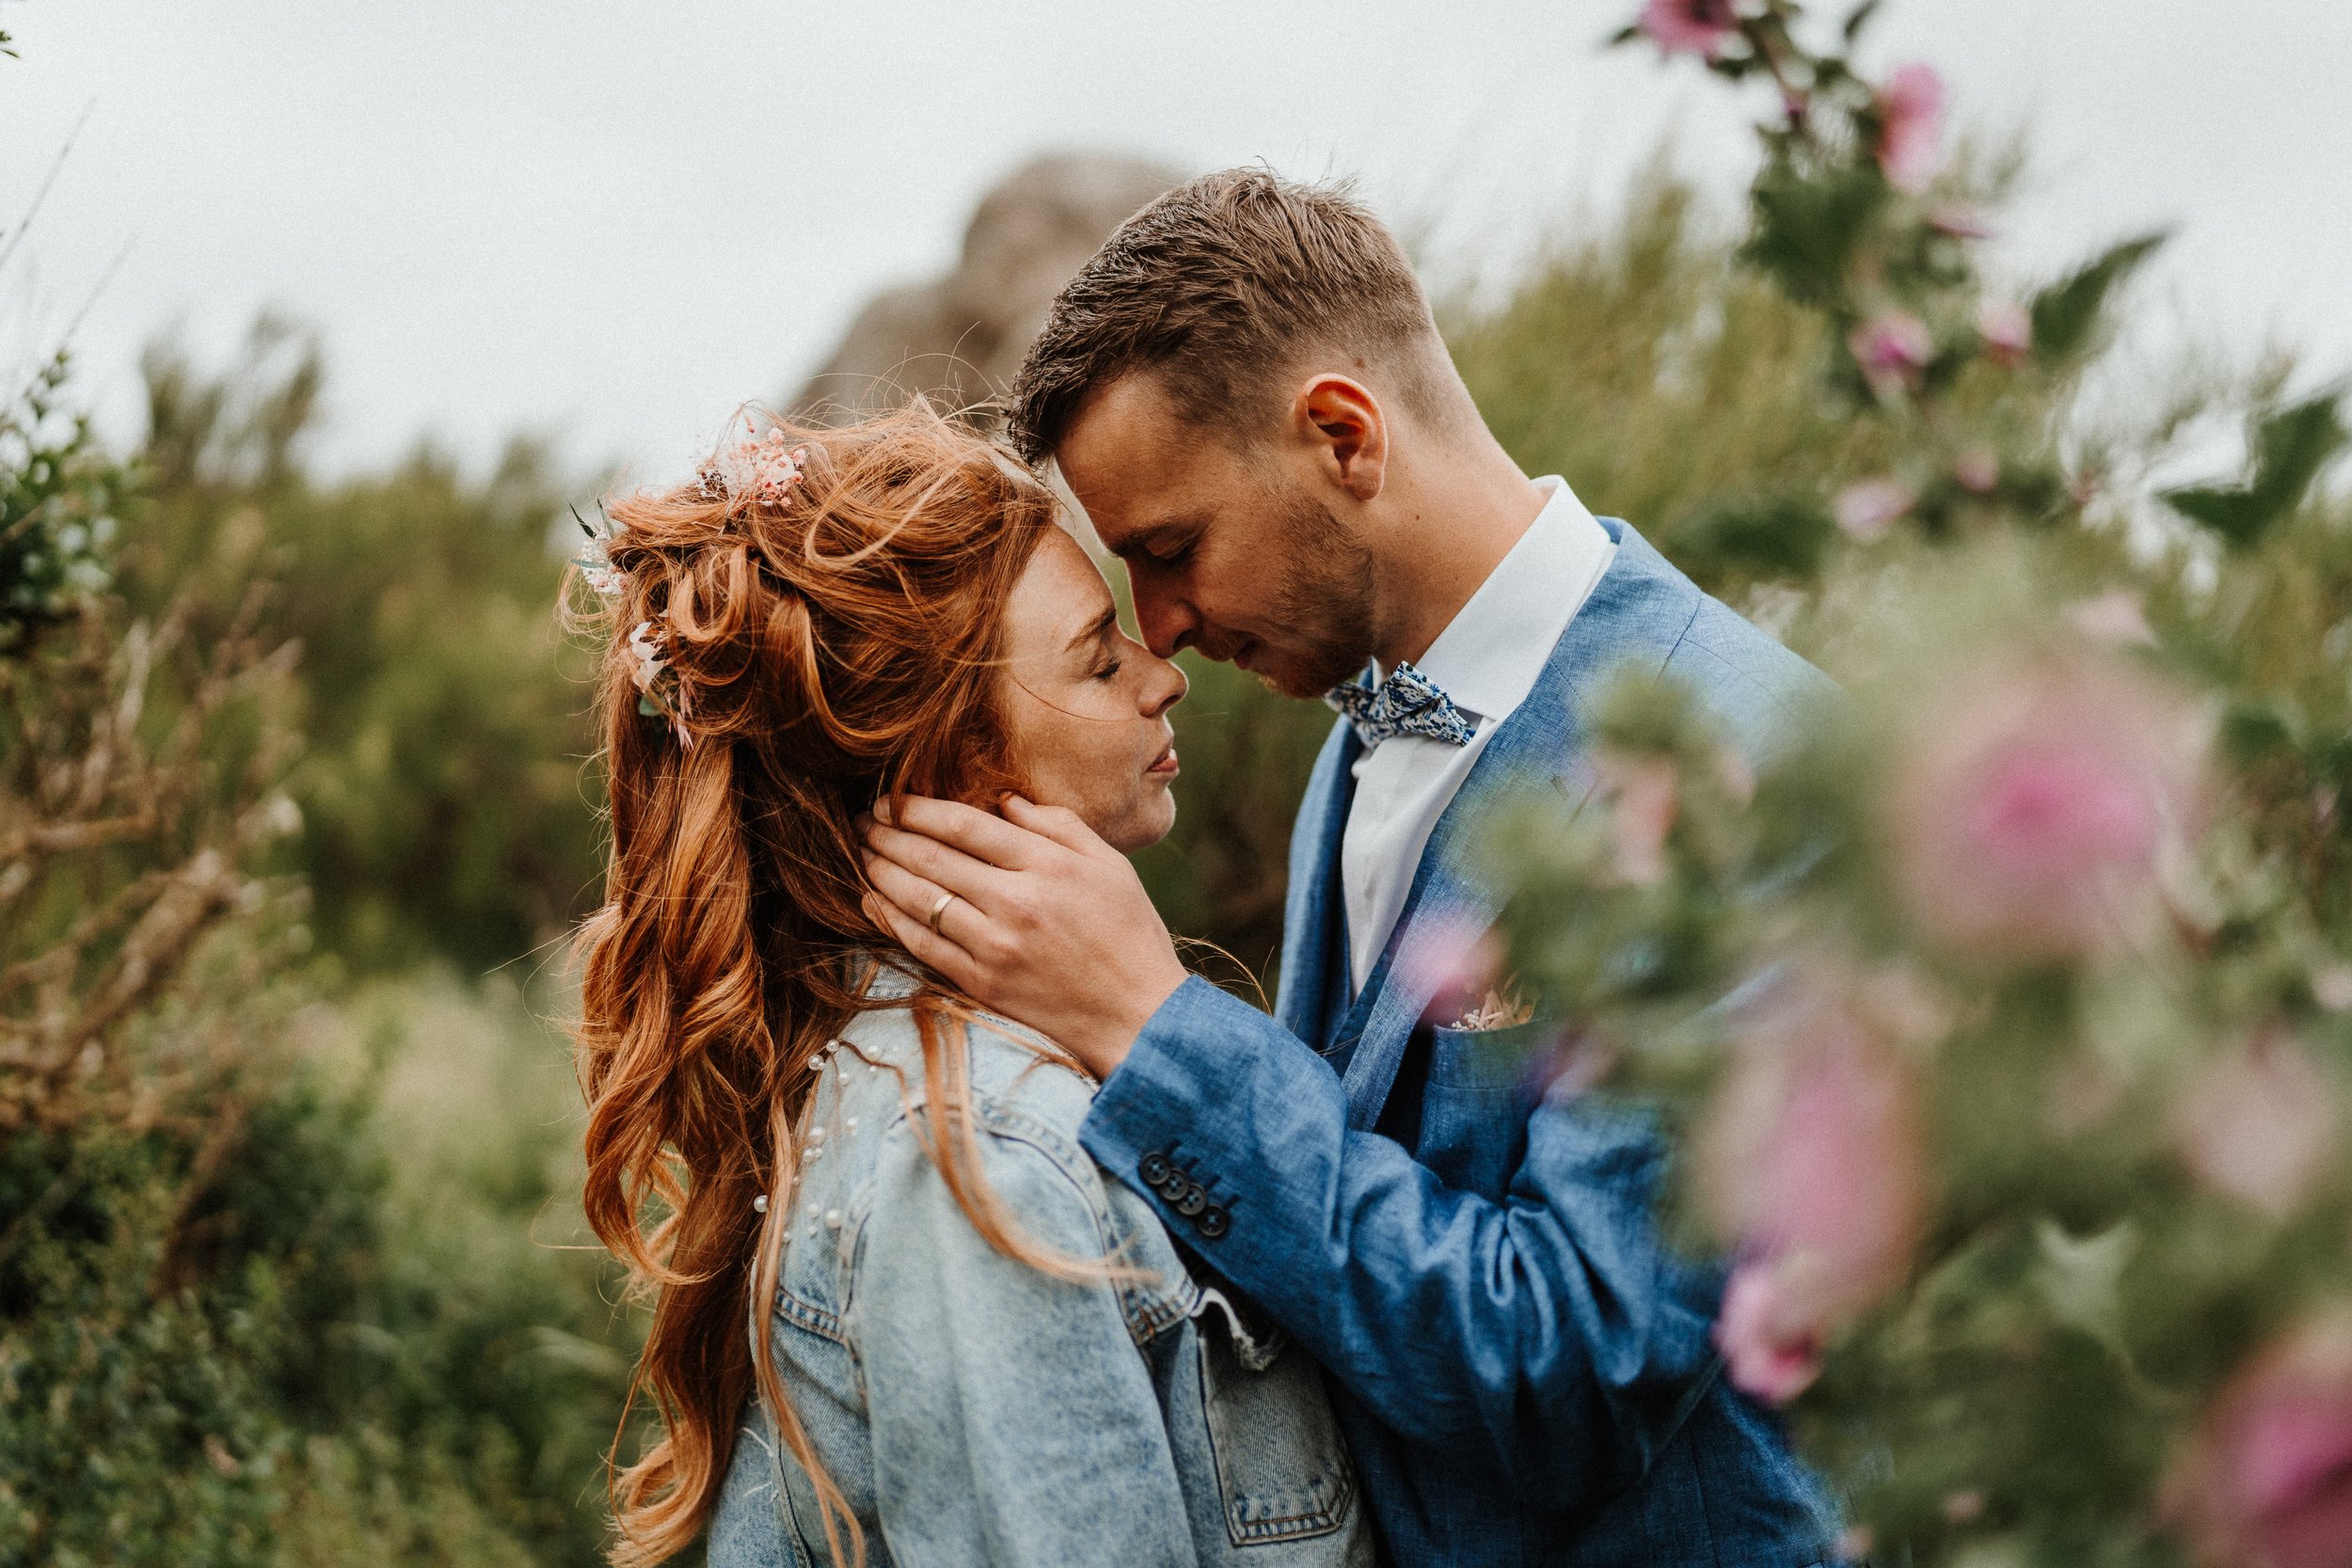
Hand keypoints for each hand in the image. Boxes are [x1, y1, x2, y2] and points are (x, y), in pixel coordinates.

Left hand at [858, 794, 1187, 1078]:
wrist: (1139, 1017)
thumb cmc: (1131, 935)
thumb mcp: (1111, 866)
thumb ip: (1059, 825)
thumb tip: (1005, 801)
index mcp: (1049, 866)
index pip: (965, 825)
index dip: (920, 808)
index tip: (894, 798)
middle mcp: (1016, 903)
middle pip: (932, 857)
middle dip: (888, 833)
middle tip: (864, 818)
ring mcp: (995, 947)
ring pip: (919, 898)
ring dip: (880, 870)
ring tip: (862, 851)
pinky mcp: (982, 983)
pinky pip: (922, 945)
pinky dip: (890, 919)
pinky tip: (872, 899)